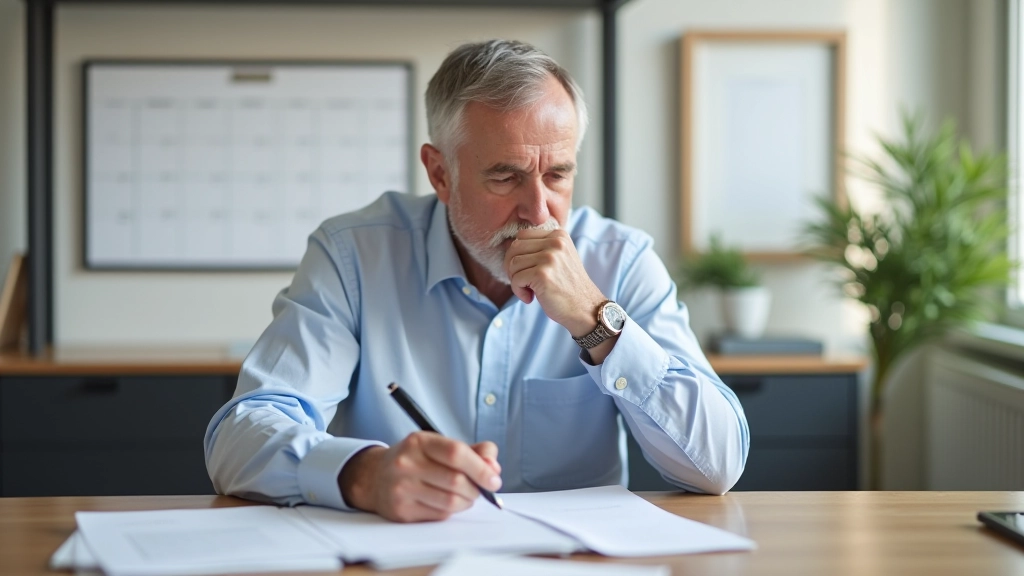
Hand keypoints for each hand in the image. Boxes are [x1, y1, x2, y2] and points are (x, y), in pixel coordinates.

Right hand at [338, 432, 501, 522]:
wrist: (374, 477)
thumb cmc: (415, 460)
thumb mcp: (440, 446)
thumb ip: (473, 452)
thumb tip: (493, 467)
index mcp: (420, 441)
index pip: (456, 453)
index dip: (481, 468)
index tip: (494, 479)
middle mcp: (407, 463)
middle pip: (456, 481)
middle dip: (476, 489)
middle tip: (481, 490)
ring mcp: (402, 488)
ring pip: (450, 502)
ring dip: (466, 502)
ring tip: (464, 496)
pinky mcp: (401, 511)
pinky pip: (439, 515)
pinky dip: (450, 512)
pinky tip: (444, 503)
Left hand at [503, 228, 606, 336]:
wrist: (585, 308)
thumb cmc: (568, 287)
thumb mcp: (560, 258)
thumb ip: (541, 247)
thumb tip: (510, 246)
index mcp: (559, 235)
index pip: (522, 235)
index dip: (518, 254)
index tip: (526, 270)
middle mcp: (555, 242)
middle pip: (514, 248)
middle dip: (512, 267)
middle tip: (523, 282)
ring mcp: (549, 257)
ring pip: (512, 264)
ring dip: (516, 280)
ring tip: (529, 290)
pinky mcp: (542, 274)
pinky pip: (516, 279)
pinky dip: (518, 291)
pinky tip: (530, 297)